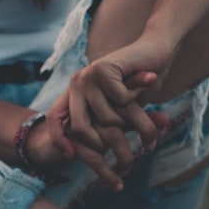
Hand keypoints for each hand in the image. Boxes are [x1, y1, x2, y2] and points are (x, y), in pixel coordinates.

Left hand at [42, 37, 171, 188]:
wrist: (154, 52)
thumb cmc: (137, 85)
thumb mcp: (118, 111)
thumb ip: (105, 127)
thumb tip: (88, 155)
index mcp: (75, 93)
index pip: (54, 118)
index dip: (58, 138)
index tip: (70, 155)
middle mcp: (76, 83)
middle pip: (79, 127)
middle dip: (100, 142)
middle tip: (118, 142)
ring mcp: (88, 76)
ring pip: (106, 117)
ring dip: (128, 117)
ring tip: (135, 101)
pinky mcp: (102, 69)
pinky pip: (120, 101)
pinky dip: (134, 96)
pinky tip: (138, 82)